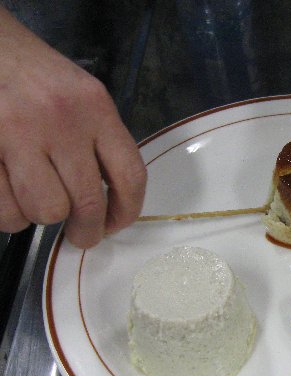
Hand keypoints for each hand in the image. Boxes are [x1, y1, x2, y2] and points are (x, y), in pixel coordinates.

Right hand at [0, 7, 146, 247]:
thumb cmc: (33, 75)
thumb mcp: (80, 96)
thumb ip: (99, 140)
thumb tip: (108, 202)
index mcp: (95, 107)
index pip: (130, 175)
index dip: (127, 212)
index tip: (115, 226)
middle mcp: (61, 120)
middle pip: (88, 202)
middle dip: (86, 231)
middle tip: (80, 237)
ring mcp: (18, 132)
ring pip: (46, 210)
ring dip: (40, 217)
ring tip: (33, 199)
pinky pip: (4, 208)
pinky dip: (8, 213)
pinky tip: (8, 195)